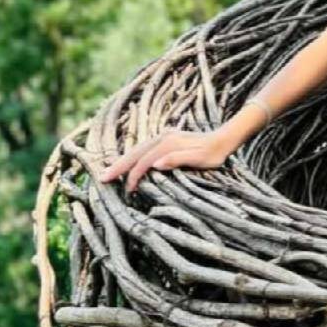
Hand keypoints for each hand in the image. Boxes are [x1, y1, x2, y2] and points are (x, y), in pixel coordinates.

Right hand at [96, 128, 236, 193]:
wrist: (225, 139)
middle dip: (119, 166)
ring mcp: (164, 137)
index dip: (134, 176)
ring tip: (109, 172)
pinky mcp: (166, 139)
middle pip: (135, 153)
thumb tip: (155, 164)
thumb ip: (178, 160)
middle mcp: (163, 137)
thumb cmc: (214, 153)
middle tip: (102, 178)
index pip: (144, 161)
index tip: (128, 190)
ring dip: (123, 161)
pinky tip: (128, 163)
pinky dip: (133, 156)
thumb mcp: (200, 159)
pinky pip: (144, 148)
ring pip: (138, 149)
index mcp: (168, 143)